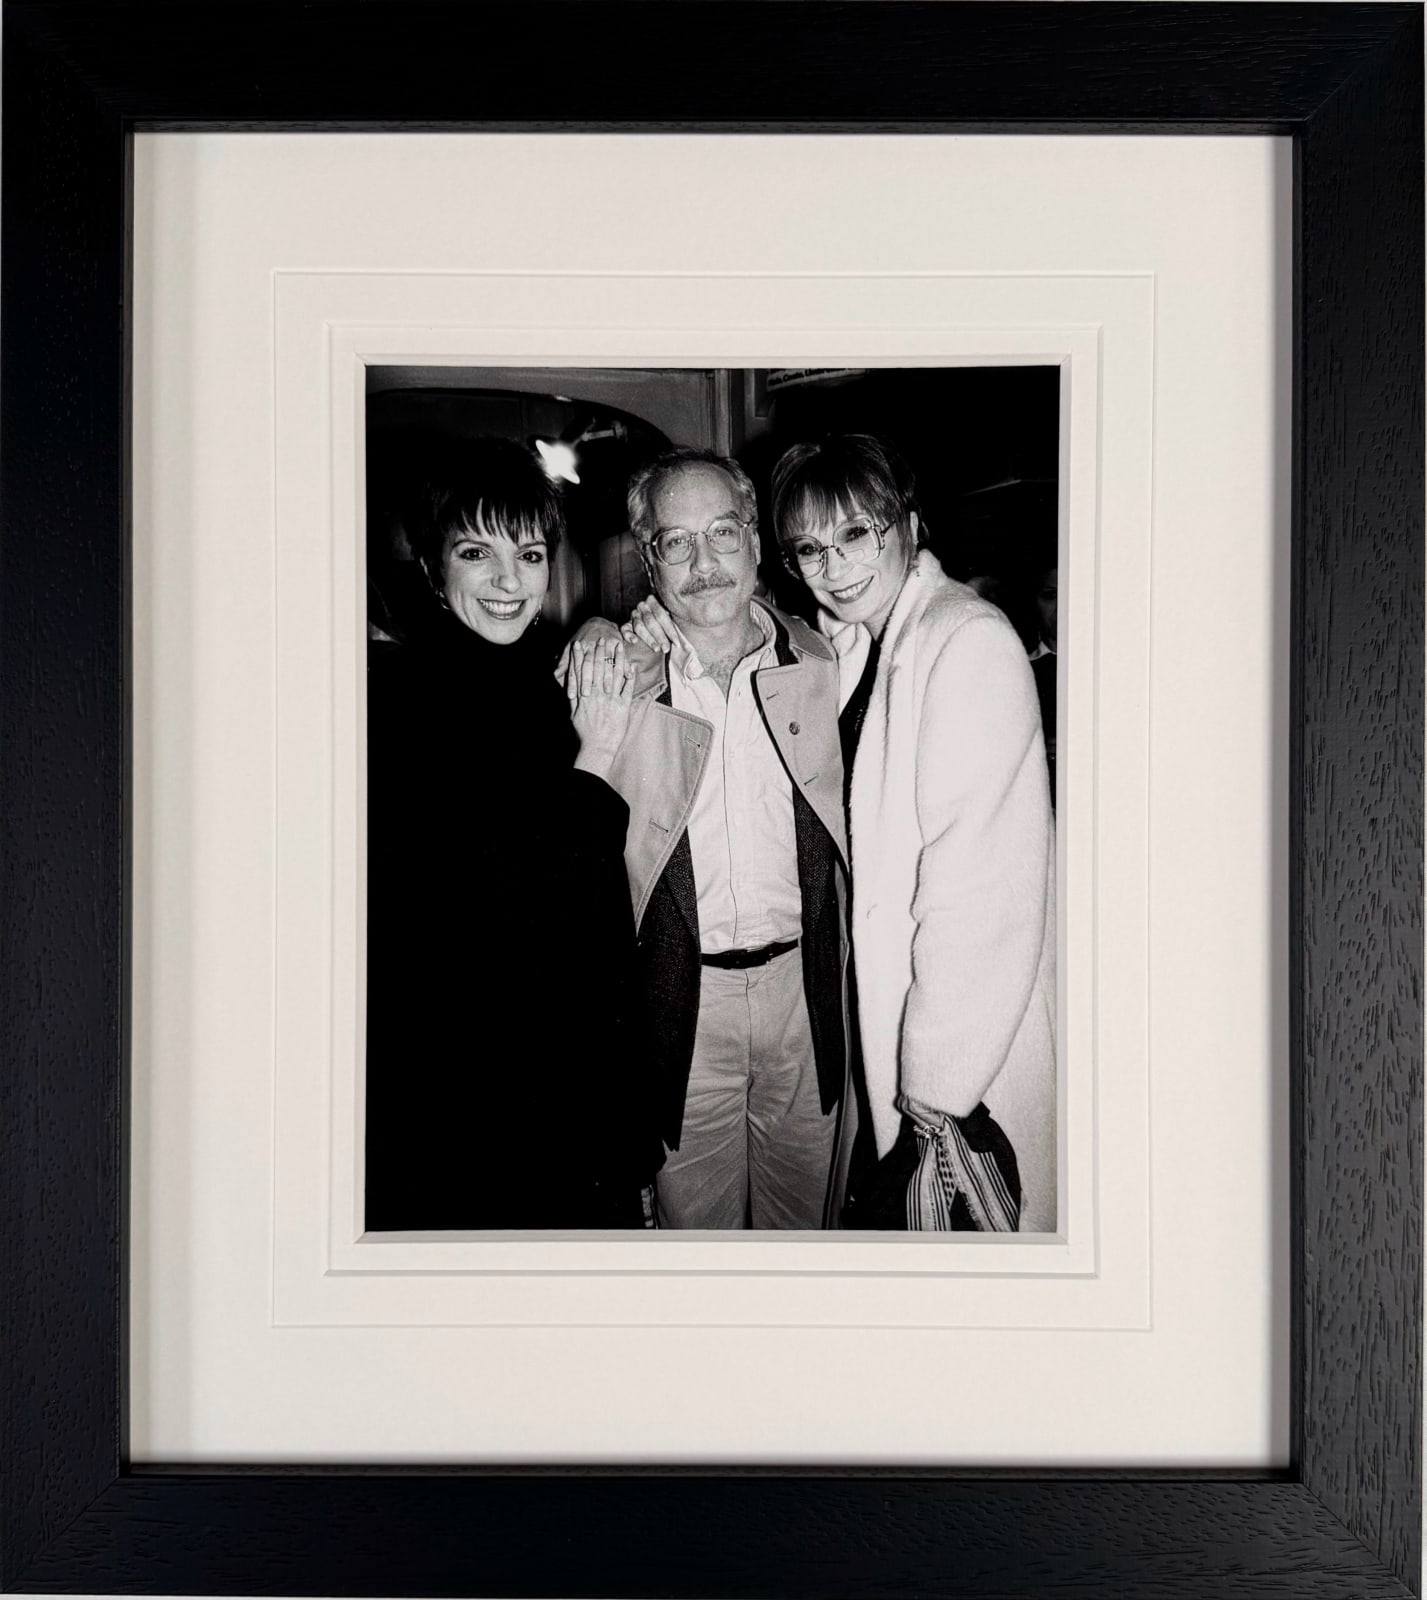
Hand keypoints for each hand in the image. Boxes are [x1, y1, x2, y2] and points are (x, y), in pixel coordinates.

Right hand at [567, 636, 633, 777]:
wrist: (598, 747)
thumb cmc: (585, 731)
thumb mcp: (573, 712)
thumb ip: (572, 696)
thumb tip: (569, 681)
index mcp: (583, 696)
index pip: (581, 671)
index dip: (579, 656)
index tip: (579, 644)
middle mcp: (597, 695)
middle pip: (598, 669)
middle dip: (599, 652)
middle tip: (601, 638)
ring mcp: (611, 699)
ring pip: (614, 674)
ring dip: (616, 659)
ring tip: (618, 646)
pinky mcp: (623, 706)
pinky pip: (628, 688)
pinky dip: (630, 676)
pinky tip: (631, 665)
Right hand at [621, 596, 678, 654]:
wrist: (653, 614)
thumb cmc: (666, 618)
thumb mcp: (672, 614)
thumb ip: (675, 619)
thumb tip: (685, 631)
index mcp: (653, 600)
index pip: (661, 616)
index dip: (669, 630)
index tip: (676, 643)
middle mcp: (642, 606)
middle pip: (650, 622)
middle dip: (659, 637)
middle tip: (666, 649)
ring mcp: (634, 614)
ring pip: (639, 626)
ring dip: (648, 639)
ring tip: (656, 649)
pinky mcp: (627, 623)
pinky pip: (624, 629)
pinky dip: (628, 635)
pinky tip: (634, 641)